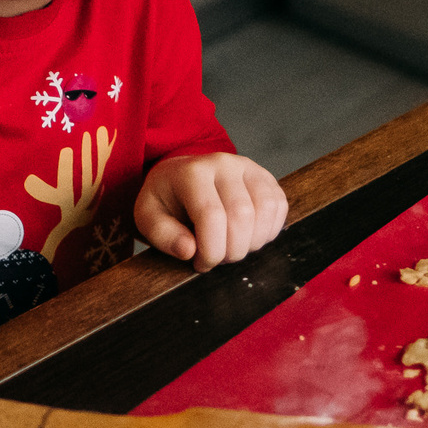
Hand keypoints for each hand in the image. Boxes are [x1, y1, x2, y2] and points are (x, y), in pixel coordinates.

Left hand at [135, 151, 287, 271]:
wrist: (181, 177)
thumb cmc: (166, 200)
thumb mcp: (148, 217)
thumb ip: (163, 235)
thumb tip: (189, 250)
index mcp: (191, 172)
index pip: (211, 215)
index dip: (211, 250)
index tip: (201, 264)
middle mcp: (223, 164)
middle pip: (242, 216)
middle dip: (232, 250)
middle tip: (217, 258)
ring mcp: (248, 167)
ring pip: (265, 211)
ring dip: (252, 242)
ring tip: (232, 247)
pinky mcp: (265, 176)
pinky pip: (279, 206)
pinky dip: (268, 231)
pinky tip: (248, 237)